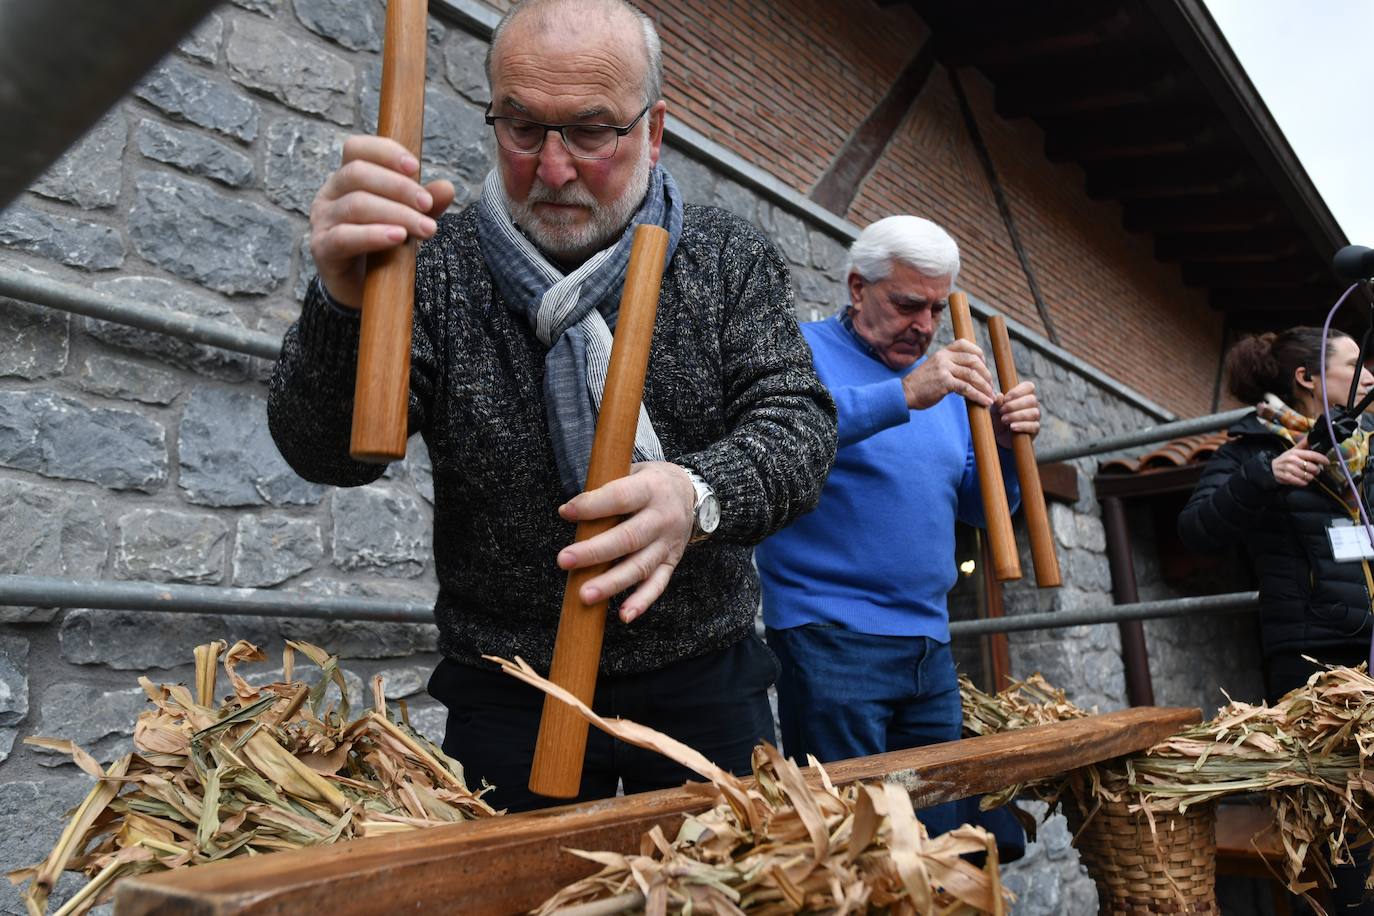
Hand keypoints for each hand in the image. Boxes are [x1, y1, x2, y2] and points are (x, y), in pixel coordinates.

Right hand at [308, 135, 455, 307]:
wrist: (363, 290)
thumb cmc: (384, 247)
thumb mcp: (409, 221)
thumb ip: (426, 205)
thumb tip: (447, 188)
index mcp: (347, 178)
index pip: (356, 148)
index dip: (385, 152)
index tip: (416, 167)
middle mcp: (329, 194)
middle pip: (358, 173)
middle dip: (399, 187)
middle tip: (427, 205)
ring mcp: (322, 220)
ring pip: (356, 204)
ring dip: (396, 214)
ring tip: (426, 229)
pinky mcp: (322, 248)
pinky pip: (345, 236)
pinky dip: (374, 235)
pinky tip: (398, 237)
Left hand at [555, 462, 696, 623]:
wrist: (688, 491)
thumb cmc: (646, 483)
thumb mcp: (632, 473)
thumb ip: (606, 488)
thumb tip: (569, 511)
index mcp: (650, 489)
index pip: (620, 498)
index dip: (593, 506)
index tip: (565, 512)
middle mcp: (662, 517)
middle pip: (628, 538)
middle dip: (594, 552)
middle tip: (563, 560)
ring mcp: (668, 543)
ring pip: (639, 566)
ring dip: (611, 583)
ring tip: (584, 594)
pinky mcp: (671, 562)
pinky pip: (657, 585)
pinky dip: (641, 602)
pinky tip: (623, 615)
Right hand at [901, 339, 995, 409]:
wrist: (905, 394)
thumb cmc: (921, 384)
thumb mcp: (935, 368)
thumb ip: (949, 365)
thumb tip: (970, 372)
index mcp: (942, 352)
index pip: (965, 345)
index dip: (979, 355)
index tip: (984, 367)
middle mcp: (944, 357)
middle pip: (973, 360)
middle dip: (986, 374)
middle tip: (990, 386)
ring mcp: (944, 369)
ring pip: (972, 375)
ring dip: (985, 387)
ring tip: (991, 397)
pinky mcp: (944, 382)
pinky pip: (966, 388)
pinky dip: (978, 396)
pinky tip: (984, 402)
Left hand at [992, 381, 1039, 447]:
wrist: (999, 436)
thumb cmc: (998, 418)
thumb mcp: (994, 410)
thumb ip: (996, 403)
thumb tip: (999, 395)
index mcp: (1024, 395)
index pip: (1029, 386)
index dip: (1017, 391)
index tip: (1005, 399)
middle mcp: (1033, 404)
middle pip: (1032, 400)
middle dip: (1014, 405)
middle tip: (1001, 411)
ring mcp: (1035, 417)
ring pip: (1034, 413)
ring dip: (1017, 415)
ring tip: (1004, 420)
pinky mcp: (1035, 429)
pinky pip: (1034, 426)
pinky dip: (1022, 426)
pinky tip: (1012, 427)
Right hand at [1272, 447, 1327, 485]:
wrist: (1271, 467)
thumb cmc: (1286, 459)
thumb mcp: (1294, 450)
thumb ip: (1304, 444)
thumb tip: (1312, 436)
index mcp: (1295, 452)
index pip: (1312, 455)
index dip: (1322, 459)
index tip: (1327, 462)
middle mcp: (1291, 459)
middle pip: (1310, 467)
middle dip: (1316, 470)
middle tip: (1316, 471)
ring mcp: (1287, 468)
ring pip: (1305, 475)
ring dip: (1310, 477)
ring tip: (1309, 476)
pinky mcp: (1283, 476)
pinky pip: (1297, 481)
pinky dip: (1302, 482)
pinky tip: (1303, 481)